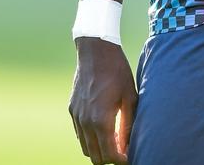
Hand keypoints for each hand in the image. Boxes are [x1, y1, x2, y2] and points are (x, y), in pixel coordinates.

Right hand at [68, 38, 137, 164]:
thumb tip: (130, 144)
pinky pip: (80, 134)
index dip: (121, 160)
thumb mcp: (129, 96)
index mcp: (101, 120)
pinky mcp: (72, 110)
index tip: (130, 157)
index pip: (110, 155)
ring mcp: (76, 117)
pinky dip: (90, 138)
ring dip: (99, 149)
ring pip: (86, 148)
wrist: (95, 51)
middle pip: (96, 157)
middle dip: (111, 158)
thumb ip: (128, 123)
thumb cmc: (117, 71)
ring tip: (115, 140)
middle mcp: (85, 122)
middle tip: (124, 150)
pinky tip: (103, 128)